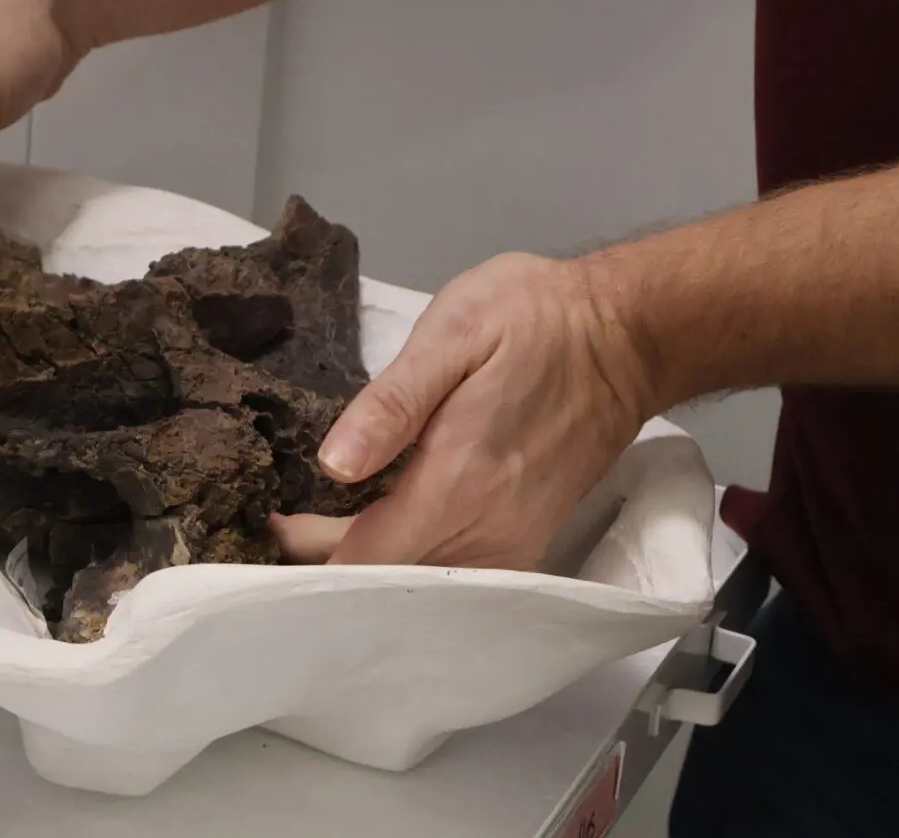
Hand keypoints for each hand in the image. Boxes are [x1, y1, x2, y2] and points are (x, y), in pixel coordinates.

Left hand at [272, 253, 652, 570]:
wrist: (627, 336)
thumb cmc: (536, 320)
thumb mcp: (455, 332)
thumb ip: (392, 404)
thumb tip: (333, 465)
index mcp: (457, 484)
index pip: (362, 557)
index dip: (307, 547)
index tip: (271, 515)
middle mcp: (487, 531)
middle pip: (385, 575)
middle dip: (328, 553)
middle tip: (284, 512)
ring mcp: (513, 543)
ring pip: (418, 579)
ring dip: (368, 557)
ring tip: (321, 517)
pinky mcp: (529, 540)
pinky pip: (454, 571)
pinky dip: (412, 556)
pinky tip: (383, 522)